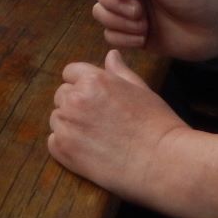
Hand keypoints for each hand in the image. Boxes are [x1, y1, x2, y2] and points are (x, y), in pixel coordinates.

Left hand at [48, 50, 184, 199]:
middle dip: (76, 104)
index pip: (70, 72)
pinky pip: (53, 142)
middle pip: (62, 95)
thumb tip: (111, 55)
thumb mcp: (142, 90)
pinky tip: (89, 152)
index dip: (82, 84)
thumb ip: (120, 72)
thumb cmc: (158, 124)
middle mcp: (75, 99)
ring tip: (97, 138)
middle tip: (100, 121)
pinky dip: (66, 146)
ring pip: (57, 118)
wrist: (164, 162)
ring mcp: (67, 125)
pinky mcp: (64, 150)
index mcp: (93, 80)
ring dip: (70, 125)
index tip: (95, 98)